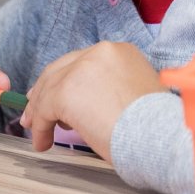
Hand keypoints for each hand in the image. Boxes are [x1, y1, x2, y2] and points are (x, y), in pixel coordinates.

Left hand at [21, 41, 159, 156]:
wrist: (162, 138)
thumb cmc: (156, 127)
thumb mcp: (133, 94)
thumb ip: (107, 89)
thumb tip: (80, 103)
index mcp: (119, 51)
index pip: (79, 63)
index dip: (62, 79)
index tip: (50, 94)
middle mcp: (99, 52)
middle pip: (59, 70)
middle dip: (44, 92)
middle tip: (33, 113)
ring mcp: (81, 69)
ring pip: (49, 89)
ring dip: (39, 112)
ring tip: (37, 132)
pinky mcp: (66, 91)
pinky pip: (44, 109)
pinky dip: (40, 126)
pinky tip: (43, 141)